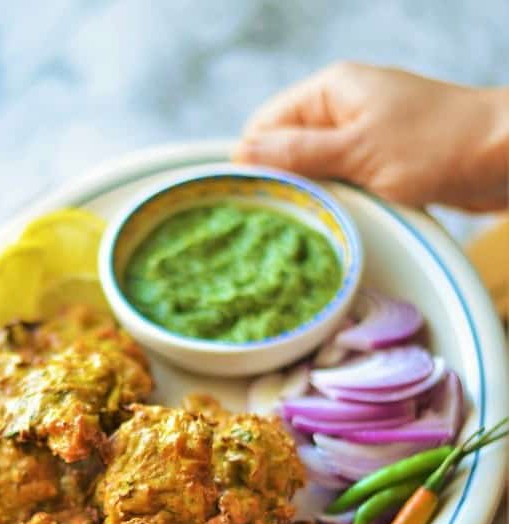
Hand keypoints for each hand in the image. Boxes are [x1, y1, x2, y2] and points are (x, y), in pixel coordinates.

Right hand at [235, 62, 508, 210]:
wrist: (501, 156)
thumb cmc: (434, 145)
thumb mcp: (357, 150)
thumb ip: (299, 153)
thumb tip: (241, 152)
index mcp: (330, 92)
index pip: (265, 124)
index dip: (252, 162)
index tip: (246, 202)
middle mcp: (341, 111)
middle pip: (285, 151)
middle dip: (279, 184)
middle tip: (271, 227)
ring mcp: (361, 138)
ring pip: (312, 173)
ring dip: (308, 200)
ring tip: (301, 231)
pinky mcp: (378, 165)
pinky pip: (340, 186)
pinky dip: (334, 205)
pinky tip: (331, 226)